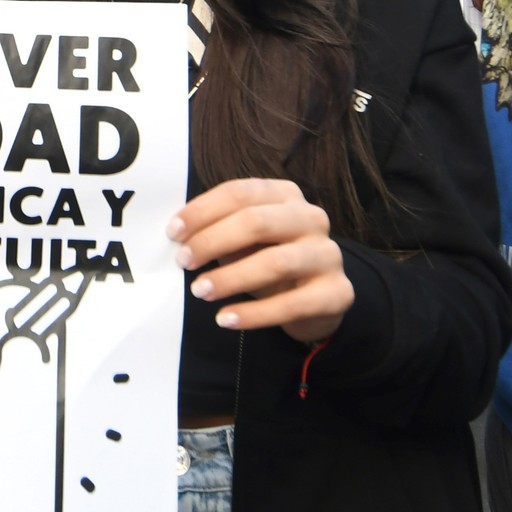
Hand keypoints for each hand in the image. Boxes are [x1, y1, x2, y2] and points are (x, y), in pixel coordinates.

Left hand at [169, 178, 351, 343]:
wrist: (316, 299)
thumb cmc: (267, 259)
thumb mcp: (242, 240)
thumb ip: (217, 229)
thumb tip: (177, 233)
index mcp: (285, 195)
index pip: (239, 193)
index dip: (202, 211)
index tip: (173, 232)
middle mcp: (312, 218)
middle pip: (256, 222)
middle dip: (212, 241)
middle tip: (183, 261)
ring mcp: (328, 255)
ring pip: (275, 262)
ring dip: (230, 278)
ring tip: (199, 290)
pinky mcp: (337, 293)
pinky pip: (291, 304)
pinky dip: (254, 314)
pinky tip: (225, 318)